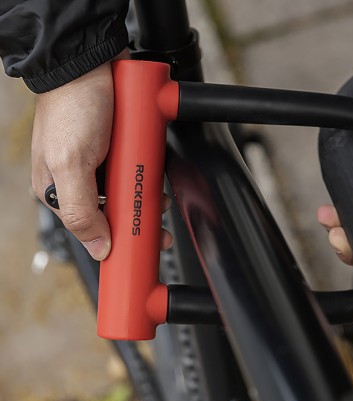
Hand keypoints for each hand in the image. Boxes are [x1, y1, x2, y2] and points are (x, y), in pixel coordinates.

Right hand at [31, 55, 171, 259]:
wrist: (90, 61)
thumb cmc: (72, 106)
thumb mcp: (70, 163)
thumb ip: (81, 209)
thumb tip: (97, 247)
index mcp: (58, 191)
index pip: (89, 230)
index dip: (116, 243)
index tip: (139, 254)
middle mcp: (79, 181)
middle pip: (113, 215)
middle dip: (138, 223)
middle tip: (160, 232)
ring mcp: (100, 165)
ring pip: (128, 195)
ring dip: (148, 201)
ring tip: (161, 201)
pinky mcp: (117, 150)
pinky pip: (136, 172)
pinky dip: (149, 178)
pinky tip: (157, 178)